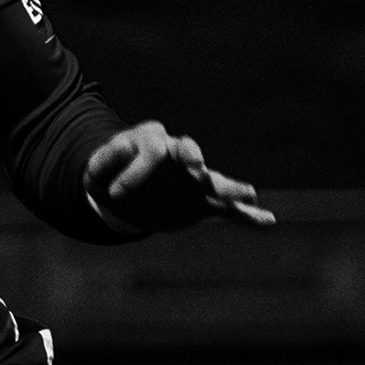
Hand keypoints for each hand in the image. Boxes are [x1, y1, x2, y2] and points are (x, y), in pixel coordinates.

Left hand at [84, 122, 275, 232]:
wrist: (119, 191)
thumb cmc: (107, 174)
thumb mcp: (96, 168)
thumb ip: (104, 158)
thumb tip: (118, 148)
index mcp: (152, 142)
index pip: (152, 148)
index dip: (134, 171)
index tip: (114, 194)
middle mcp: (177, 158)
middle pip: (189, 150)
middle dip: (192, 159)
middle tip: (195, 170)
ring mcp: (192, 181)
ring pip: (214, 181)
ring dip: (230, 188)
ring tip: (249, 194)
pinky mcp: (200, 203)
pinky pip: (227, 209)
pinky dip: (247, 216)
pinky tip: (268, 222)